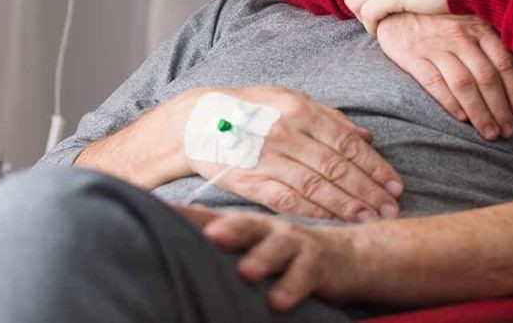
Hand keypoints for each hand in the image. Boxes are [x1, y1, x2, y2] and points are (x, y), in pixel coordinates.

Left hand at [174, 204, 361, 311]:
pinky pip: (304, 274)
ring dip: (263, 257)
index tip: (160, 211)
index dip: (188, 215)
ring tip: (247, 271)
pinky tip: (278, 302)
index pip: (211, 217)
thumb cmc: (289, 254)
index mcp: (246, 226)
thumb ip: (222, 244)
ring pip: (278, 247)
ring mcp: (294, 244)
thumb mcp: (254, 246)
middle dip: (229, 229)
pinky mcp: (318, 263)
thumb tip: (170, 248)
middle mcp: (268, 230)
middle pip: (246, 225)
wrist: (352, 254)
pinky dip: (292, 287)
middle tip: (211, 234)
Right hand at [177, 86, 403, 221]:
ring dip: (348, 206)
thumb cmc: (251, 109)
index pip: (347, 143)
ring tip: (371, 219)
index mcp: (300, 110)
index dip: (375, 166)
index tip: (395, 184)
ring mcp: (268, 159)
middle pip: (337, 167)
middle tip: (392, 208)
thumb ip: (331, 118)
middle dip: (369, 190)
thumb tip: (367, 138)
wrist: (197, 122)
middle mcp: (286, 134)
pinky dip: (315, 213)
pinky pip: (289, 201)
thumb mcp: (290, 98)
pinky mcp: (251, 181)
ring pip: (317, 187)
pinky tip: (336, 221)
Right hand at [376, 13, 512, 139]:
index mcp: (479, 28)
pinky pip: (434, 82)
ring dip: (480, 112)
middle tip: (508, 131)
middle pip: (487, 77)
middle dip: (501, 108)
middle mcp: (461, 36)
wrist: (396, 7)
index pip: (504, 63)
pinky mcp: (413, 55)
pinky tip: (461, 118)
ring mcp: (436, 46)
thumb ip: (489, 41)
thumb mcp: (468, 20)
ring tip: (489, 133)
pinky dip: (449, 102)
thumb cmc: (439, 18)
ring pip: (464, 84)